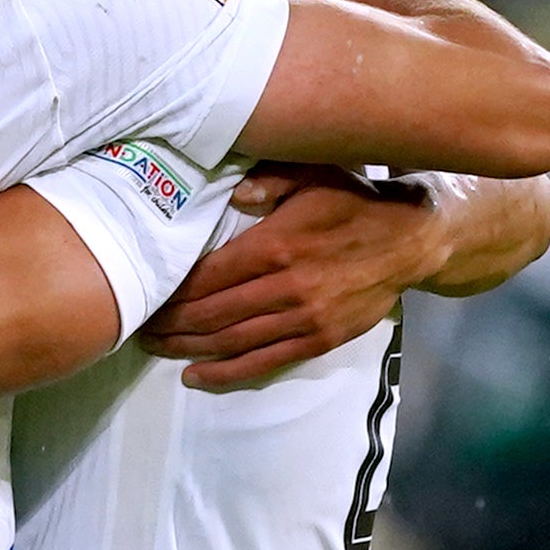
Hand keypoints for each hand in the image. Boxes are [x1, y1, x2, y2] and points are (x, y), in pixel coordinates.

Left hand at [140, 171, 452, 391]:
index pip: (209, 276)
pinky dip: (227, 373)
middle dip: (171, 323)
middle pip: (213, 313)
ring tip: (155, 349)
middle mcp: (286, 287)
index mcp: (277, 246)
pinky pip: (265, 362)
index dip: (173, 291)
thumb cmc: (354, 201)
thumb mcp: (312, 174)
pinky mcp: (319, 339)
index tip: (146, 294)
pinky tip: (196, 375)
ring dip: (188, 349)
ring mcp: (304, 318)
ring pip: (232, 342)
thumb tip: (232, 194)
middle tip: (137, 327)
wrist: (412, 240)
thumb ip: (269, 181)